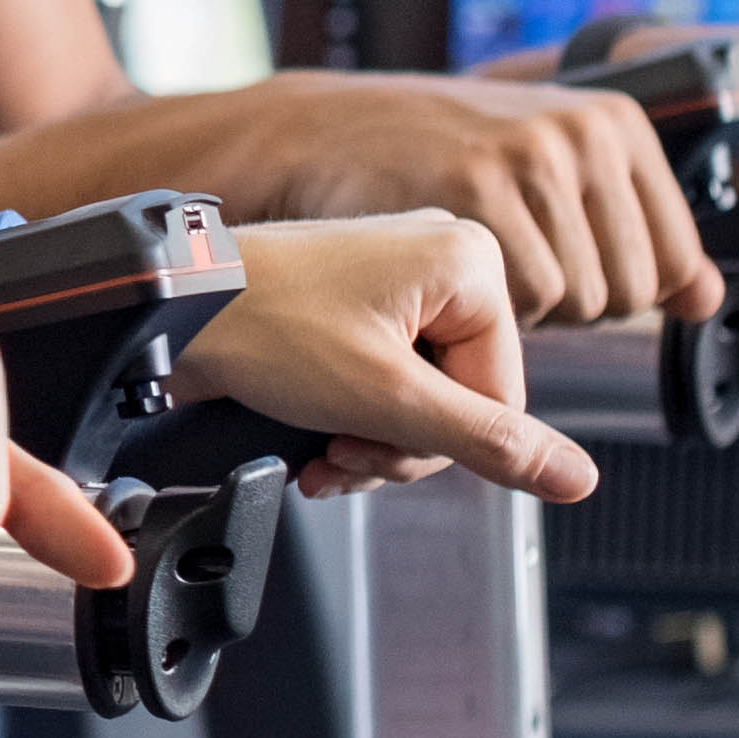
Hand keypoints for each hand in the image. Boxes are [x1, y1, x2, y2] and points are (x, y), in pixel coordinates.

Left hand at [174, 213, 594, 500]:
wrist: (160, 307)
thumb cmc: (258, 324)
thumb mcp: (386, 399)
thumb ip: (487, 443)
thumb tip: (578, 477)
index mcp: (471, 264)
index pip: (504, 397)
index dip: (443, 443)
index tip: (377, 447)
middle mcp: (439, 261)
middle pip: (460, 403)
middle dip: (396, 447)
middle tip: (341, 449)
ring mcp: (393, 280)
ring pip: (417, 403)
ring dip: (366, 445)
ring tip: (318, 449)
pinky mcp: (352, 304)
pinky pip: (381, 384)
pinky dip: (347, 423)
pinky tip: (309, 443)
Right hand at [239, 73, 714, 327]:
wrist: (320, 131)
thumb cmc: (430, 152)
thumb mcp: (548, 169)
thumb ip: (633, 231)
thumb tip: (707, 298)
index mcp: (615, 123)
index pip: (675, 261)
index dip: (622, 292)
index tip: (567, 275)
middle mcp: (582, 133)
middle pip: (629, 290)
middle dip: (572, 307)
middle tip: (509, 274)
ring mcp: (530, 157)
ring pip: (579, 300)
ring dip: (529, 313)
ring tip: (481, 272)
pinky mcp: (477, 189)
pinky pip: (527, 299)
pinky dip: (494, 312)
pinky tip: (456, 279)